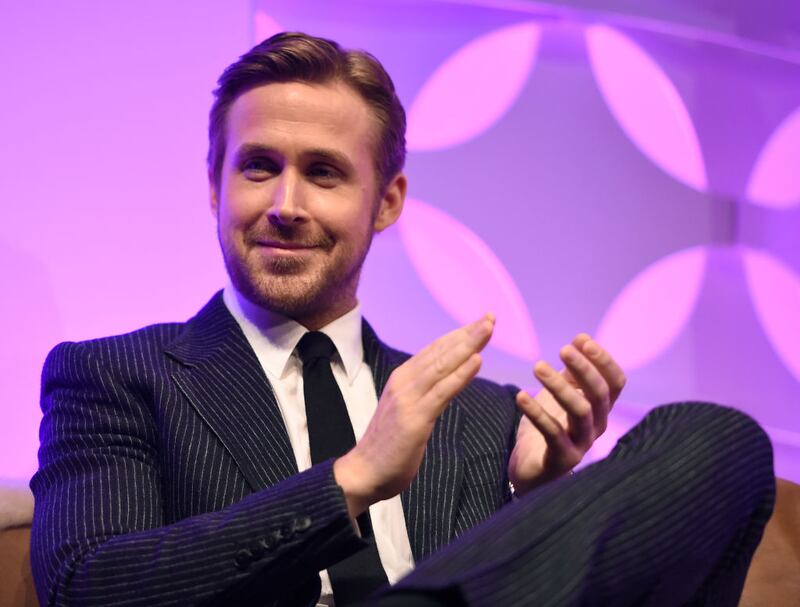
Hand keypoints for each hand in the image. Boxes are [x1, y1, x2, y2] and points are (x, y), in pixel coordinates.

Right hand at [334, 315, 494, 516]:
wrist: (364, 472)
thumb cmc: (389, 446)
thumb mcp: (409, 412)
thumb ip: (425, 394)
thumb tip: (446, 381)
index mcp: (403, 379)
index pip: (435, 350)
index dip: (459, 335)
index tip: (481, 322)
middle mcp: (404, 382)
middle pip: (441, 351)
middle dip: (468, 333)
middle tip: (491, 316)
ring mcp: (408, 399)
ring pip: (443, 365)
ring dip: (468, 345)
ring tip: (488, 329)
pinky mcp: (415, 418)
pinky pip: (442, 391)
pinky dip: (460, 374)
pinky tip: (477, 360)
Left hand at [508, 334, 625, 495]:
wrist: (533, 469)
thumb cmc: (550, 425)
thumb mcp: (561, 394)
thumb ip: (572, 371)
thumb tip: (581, 339)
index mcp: (600, 408)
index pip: (616, 382)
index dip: (603, 360)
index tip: (582, 340)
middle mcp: (598, 425)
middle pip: (600, 394)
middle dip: (584, 369)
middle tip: (562, 348)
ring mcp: (582, 444)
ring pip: (580, 412)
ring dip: (559, 387)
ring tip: (537, 366)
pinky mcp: (562, 459)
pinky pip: (553, 433)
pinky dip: (536, 413)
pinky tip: (520, 395)